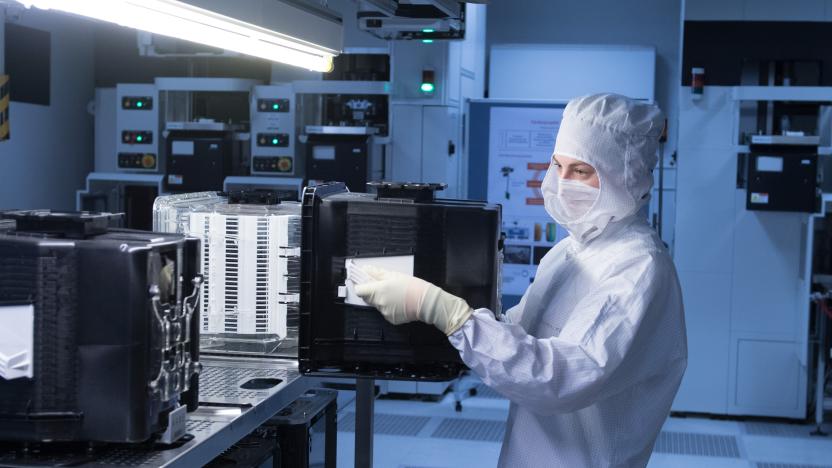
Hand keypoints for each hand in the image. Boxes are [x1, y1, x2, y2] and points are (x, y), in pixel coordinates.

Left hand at [349, 265, 473, 335]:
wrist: (426, 302)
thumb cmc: (412, 286)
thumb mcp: (394, 275)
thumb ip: (377, 273)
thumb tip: (366, 269)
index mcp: (379, 290)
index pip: (359, 291)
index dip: (361, 286)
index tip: (365, 283)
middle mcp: (379, 303)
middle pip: (367, 298)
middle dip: (372, 292)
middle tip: (384, 286)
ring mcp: (384, 312)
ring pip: (377, 305)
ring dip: (382, 299)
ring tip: (396, 294)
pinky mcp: (390, 319)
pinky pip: (385, 311)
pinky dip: (389, 307)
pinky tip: (399, 302)